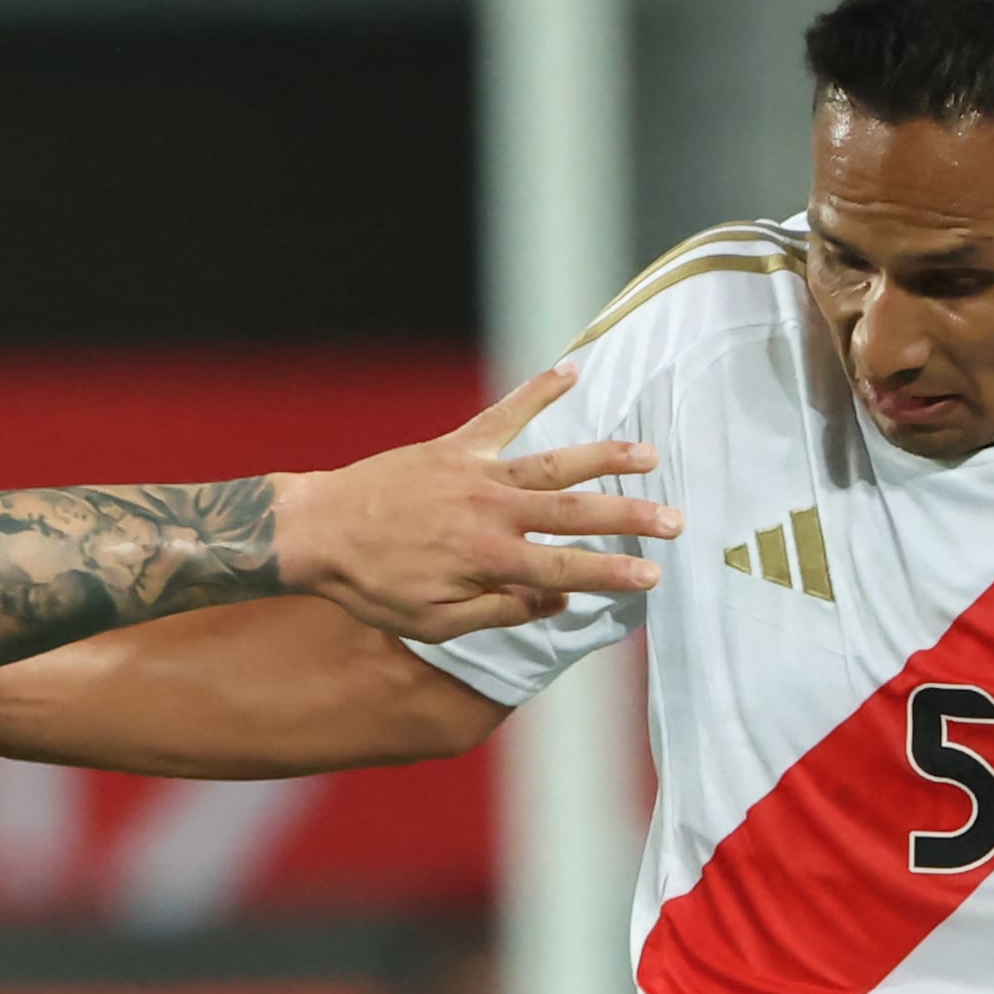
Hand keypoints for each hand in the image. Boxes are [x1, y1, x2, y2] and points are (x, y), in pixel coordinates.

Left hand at [265, 365, 673, 642]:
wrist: (317, 533)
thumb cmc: (372, 588)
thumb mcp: (433, 624)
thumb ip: (498, 612)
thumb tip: (554, 604)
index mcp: (488, 559)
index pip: (566, 569)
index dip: (613, 573)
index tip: (653, 576)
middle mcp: (492, 511)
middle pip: (576, 513)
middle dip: (630, 516)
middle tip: (676, 521)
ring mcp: (476, 473)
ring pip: (554, 463)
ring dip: (605, 456)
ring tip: (649, 454)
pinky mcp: (455, 446)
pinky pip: (503, 414)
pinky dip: (538, 390)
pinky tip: (572, 369)